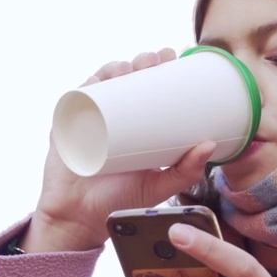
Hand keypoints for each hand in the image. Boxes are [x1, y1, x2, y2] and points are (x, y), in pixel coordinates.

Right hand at [23, 49, 217, 253]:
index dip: (158, 68)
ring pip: (101, 85)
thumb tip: (210, 145)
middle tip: (153, 61)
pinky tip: (97, 80)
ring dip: (114, 68)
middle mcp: (111, 117)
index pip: (146, 88)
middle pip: (125, 80)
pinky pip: (73, 101)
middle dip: (139, 62)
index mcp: (134, 125)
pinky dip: (84, 87)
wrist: (80, 220)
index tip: (172, 56)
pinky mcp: (66, 129)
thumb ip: (185, 172)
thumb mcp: (158, 187)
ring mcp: (87, 120)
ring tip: (128, 68)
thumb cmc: (118, 202)